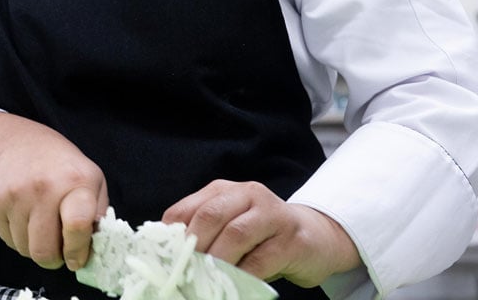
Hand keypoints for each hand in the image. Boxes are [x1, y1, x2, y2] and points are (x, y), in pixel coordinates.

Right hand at [0, 112, 108, 270]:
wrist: (19, 143)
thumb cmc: (62, 167)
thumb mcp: (93, 181)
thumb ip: (98, 215)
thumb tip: (95, 248)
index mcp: (76, 181)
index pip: (77, 225)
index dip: (77, 250)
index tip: (77, 259)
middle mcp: (44, 187)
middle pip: (45, 250)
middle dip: (54, 259)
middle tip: (58, 250)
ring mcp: (16, 195)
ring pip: (25, 250)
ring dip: (35, 247)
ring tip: (42, 227)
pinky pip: (8, 241)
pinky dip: (19, 238)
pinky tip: (26, 219)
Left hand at [162, 179, 360, 286]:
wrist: (316, 237)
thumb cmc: (263, 237)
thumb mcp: (230, 228)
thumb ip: (203, 236)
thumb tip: (167, 260)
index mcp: (224, 191)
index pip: (186, 209)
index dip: (170, 237)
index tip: (161, 262)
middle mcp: (248, 194)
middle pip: (210, 216)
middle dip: (192, 248)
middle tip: (181, 274)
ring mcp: (272, 214)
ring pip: (235, 235)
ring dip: (216, 262)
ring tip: (203, 284)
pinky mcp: (292, 239)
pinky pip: (261, 260)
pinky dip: (242, 277)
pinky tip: (233, 287)